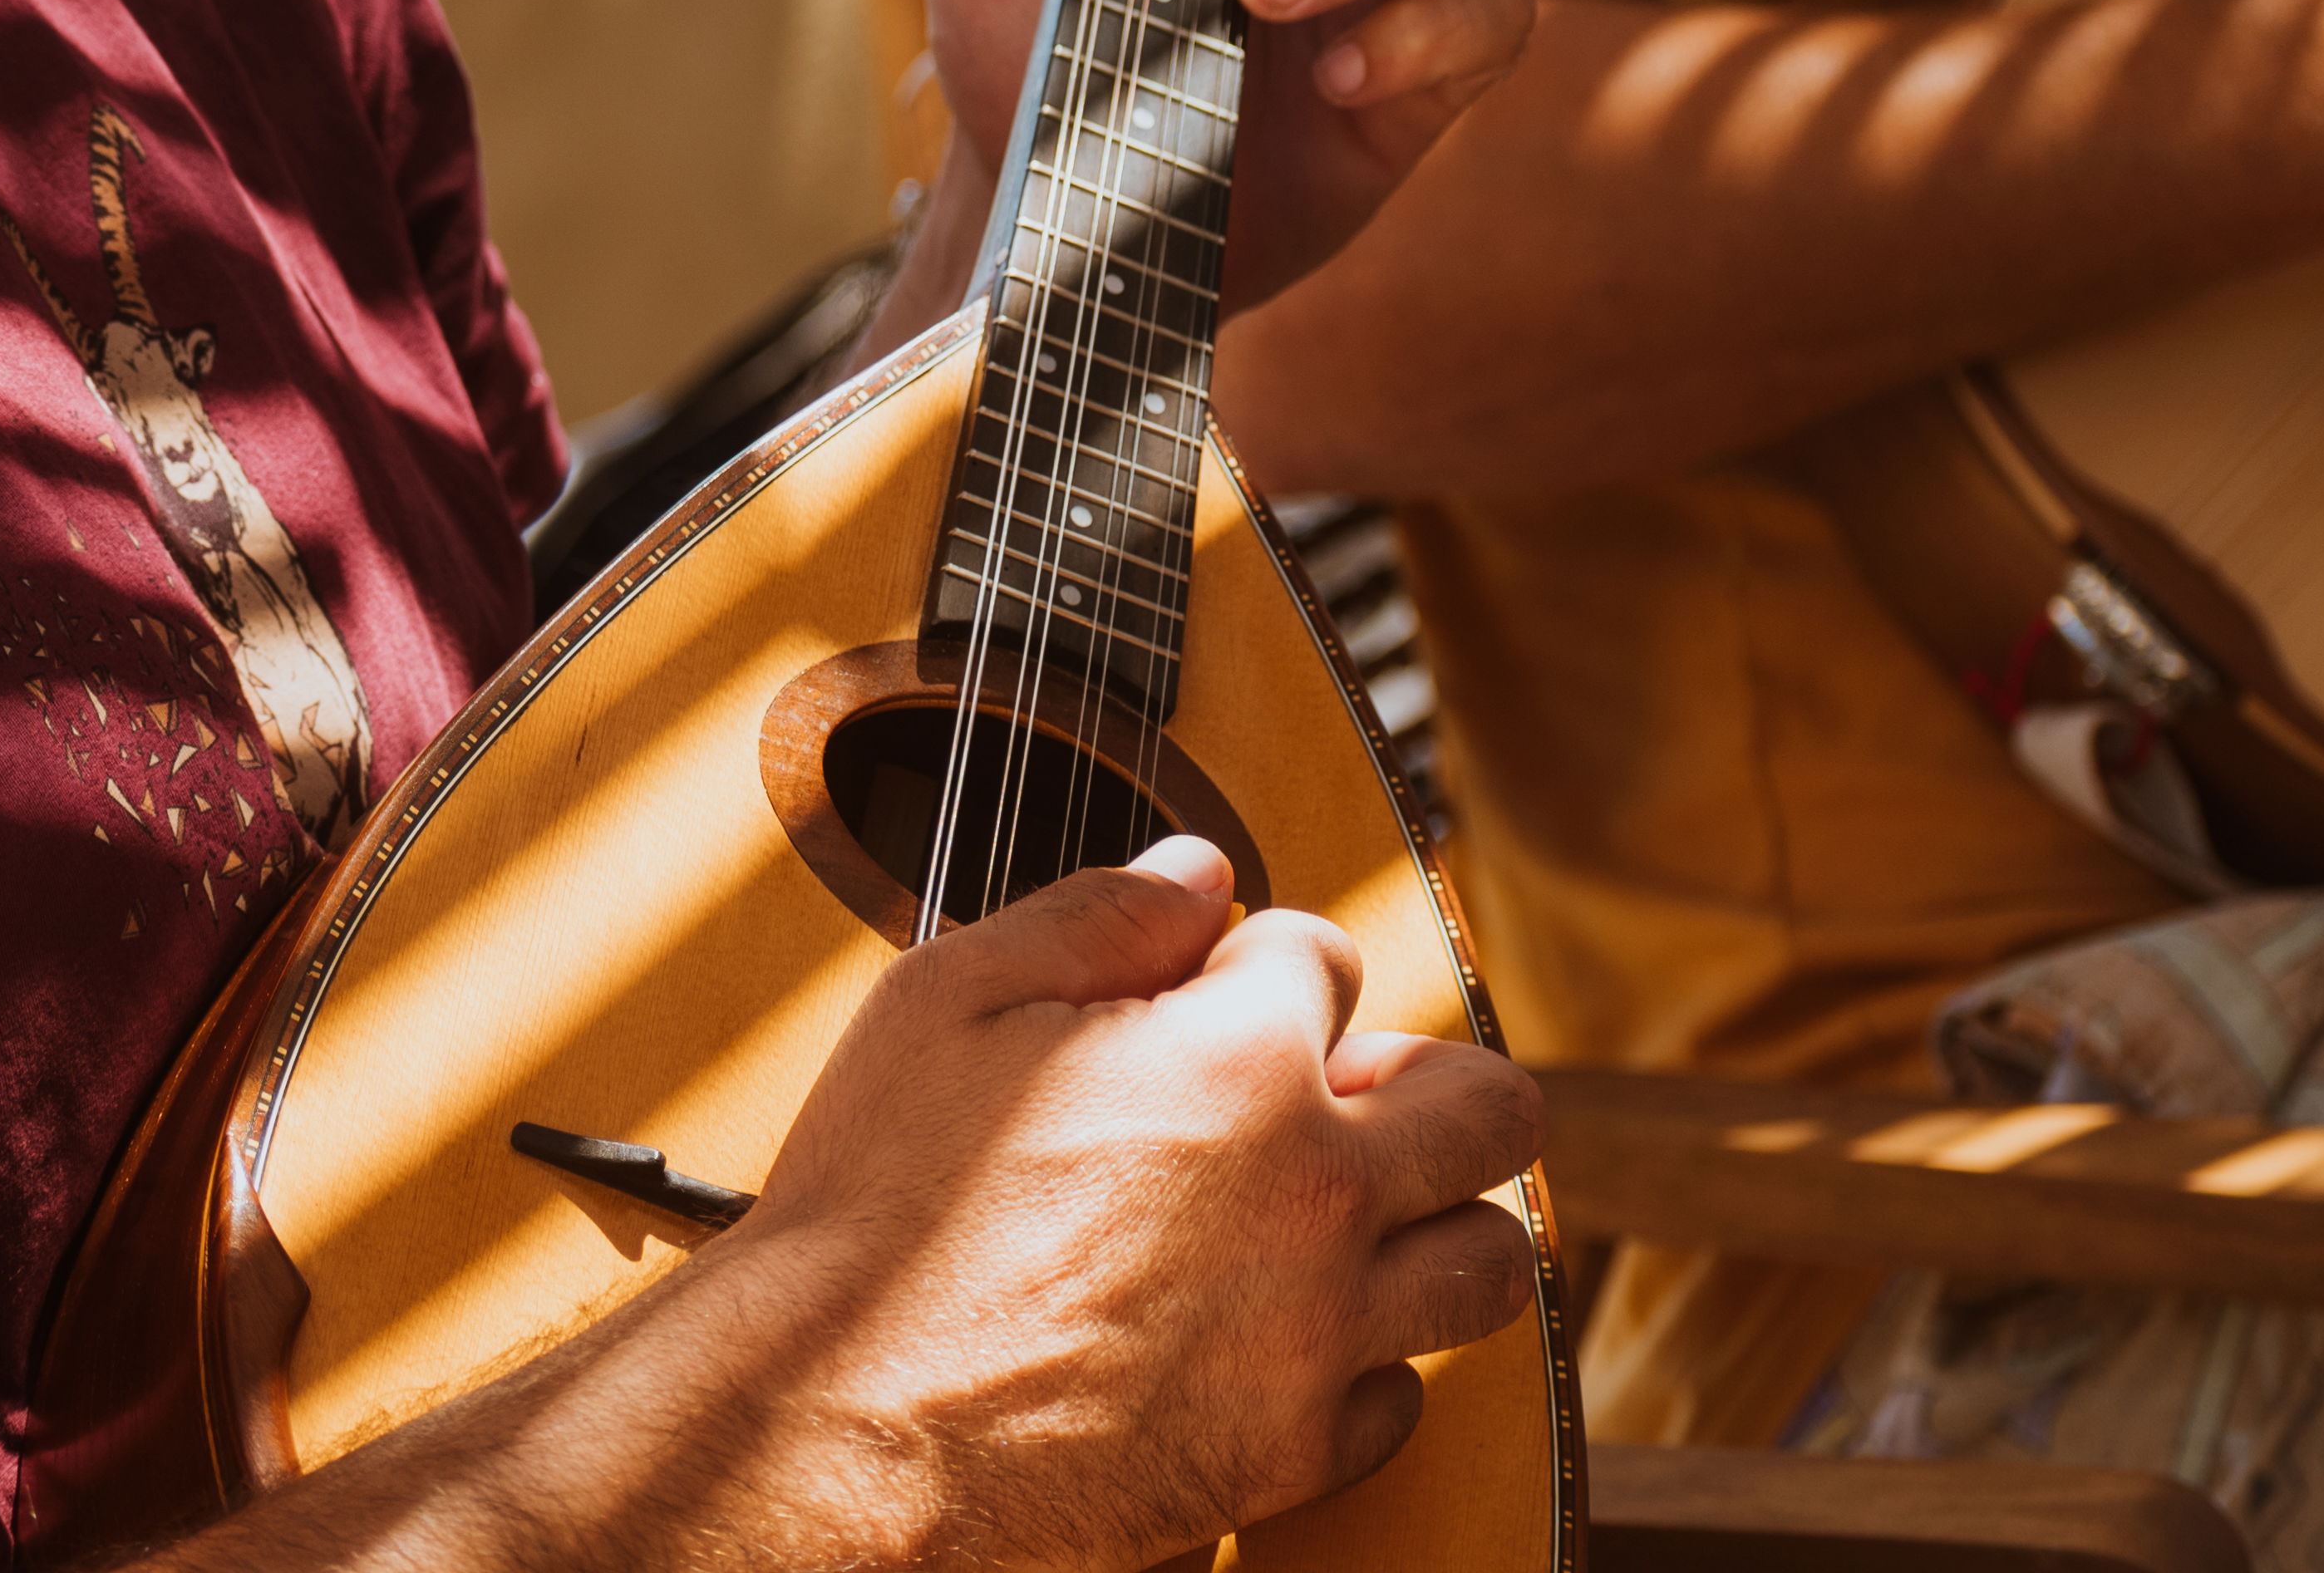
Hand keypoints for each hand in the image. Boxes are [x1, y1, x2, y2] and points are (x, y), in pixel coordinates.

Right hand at [715, 839, 1545, 1563]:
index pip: (1329, 955)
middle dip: (1424, 1082)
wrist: (831, 1422)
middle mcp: (1315, 1191)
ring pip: (1491, 1260)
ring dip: (1434, 1222)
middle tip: (1336, 1099)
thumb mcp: (947, 1001)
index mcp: (1239, 1057)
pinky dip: (1360, 1359)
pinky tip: (1275, 1332)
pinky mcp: (1295, 1453)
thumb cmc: (870, 1207)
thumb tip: (1200, 870)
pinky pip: (1404, 1395)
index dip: (1257, 965)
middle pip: (1490, 1109)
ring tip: (1344, 1217)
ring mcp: (1317, 1332)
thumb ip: (1096, 914)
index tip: (1202, 1002)